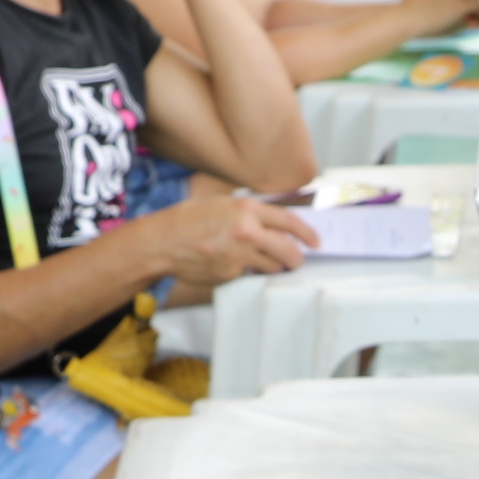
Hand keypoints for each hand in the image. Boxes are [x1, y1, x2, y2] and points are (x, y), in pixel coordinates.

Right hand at [144, 185, 321, 292]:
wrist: (163, 242)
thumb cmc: (188, 221)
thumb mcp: (222, 205)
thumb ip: (249, 213)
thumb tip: (274, 224)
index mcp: (246, 209)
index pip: (289, 221)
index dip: (307, 233)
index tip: (316, 241)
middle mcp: (247, 231)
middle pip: (288, 249)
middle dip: (297, 258)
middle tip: (298, 260)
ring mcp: (240, 255)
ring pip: (273, 266)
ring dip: (273, 266)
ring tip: (261, 261)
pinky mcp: (231, 273)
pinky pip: (249, 274)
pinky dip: (246, 270)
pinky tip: (229, 263)